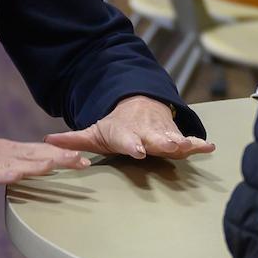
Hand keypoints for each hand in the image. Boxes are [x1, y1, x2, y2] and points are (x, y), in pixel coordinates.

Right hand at [0, 125, 89, 195]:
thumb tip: (13, 175)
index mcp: (2, 151)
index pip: (36, 152)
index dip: (60, 155)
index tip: (81, 159)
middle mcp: (0, 152)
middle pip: (37, 154)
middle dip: (63, 158)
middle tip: (87, 162)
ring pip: (24, 160)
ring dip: (48, 162)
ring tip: (69, 163)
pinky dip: (15, 172)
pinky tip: (28, 173)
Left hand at [46, 96, 215, 162]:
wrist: (139, 106)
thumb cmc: (115, 127)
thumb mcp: (94, 131)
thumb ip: (73, 140)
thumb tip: (47, 141)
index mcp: (125, 133)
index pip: (127, 139)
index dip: (132, 144)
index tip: (137, 150)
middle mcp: (146, 132)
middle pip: (154, 139)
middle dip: (162, 142)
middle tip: (169, 147)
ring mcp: (162, 133)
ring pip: (173, 138)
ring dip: (183, 143)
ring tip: (192, 146)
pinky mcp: (175, 136)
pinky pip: (189, 140)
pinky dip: (199, 143)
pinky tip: (210, 146)